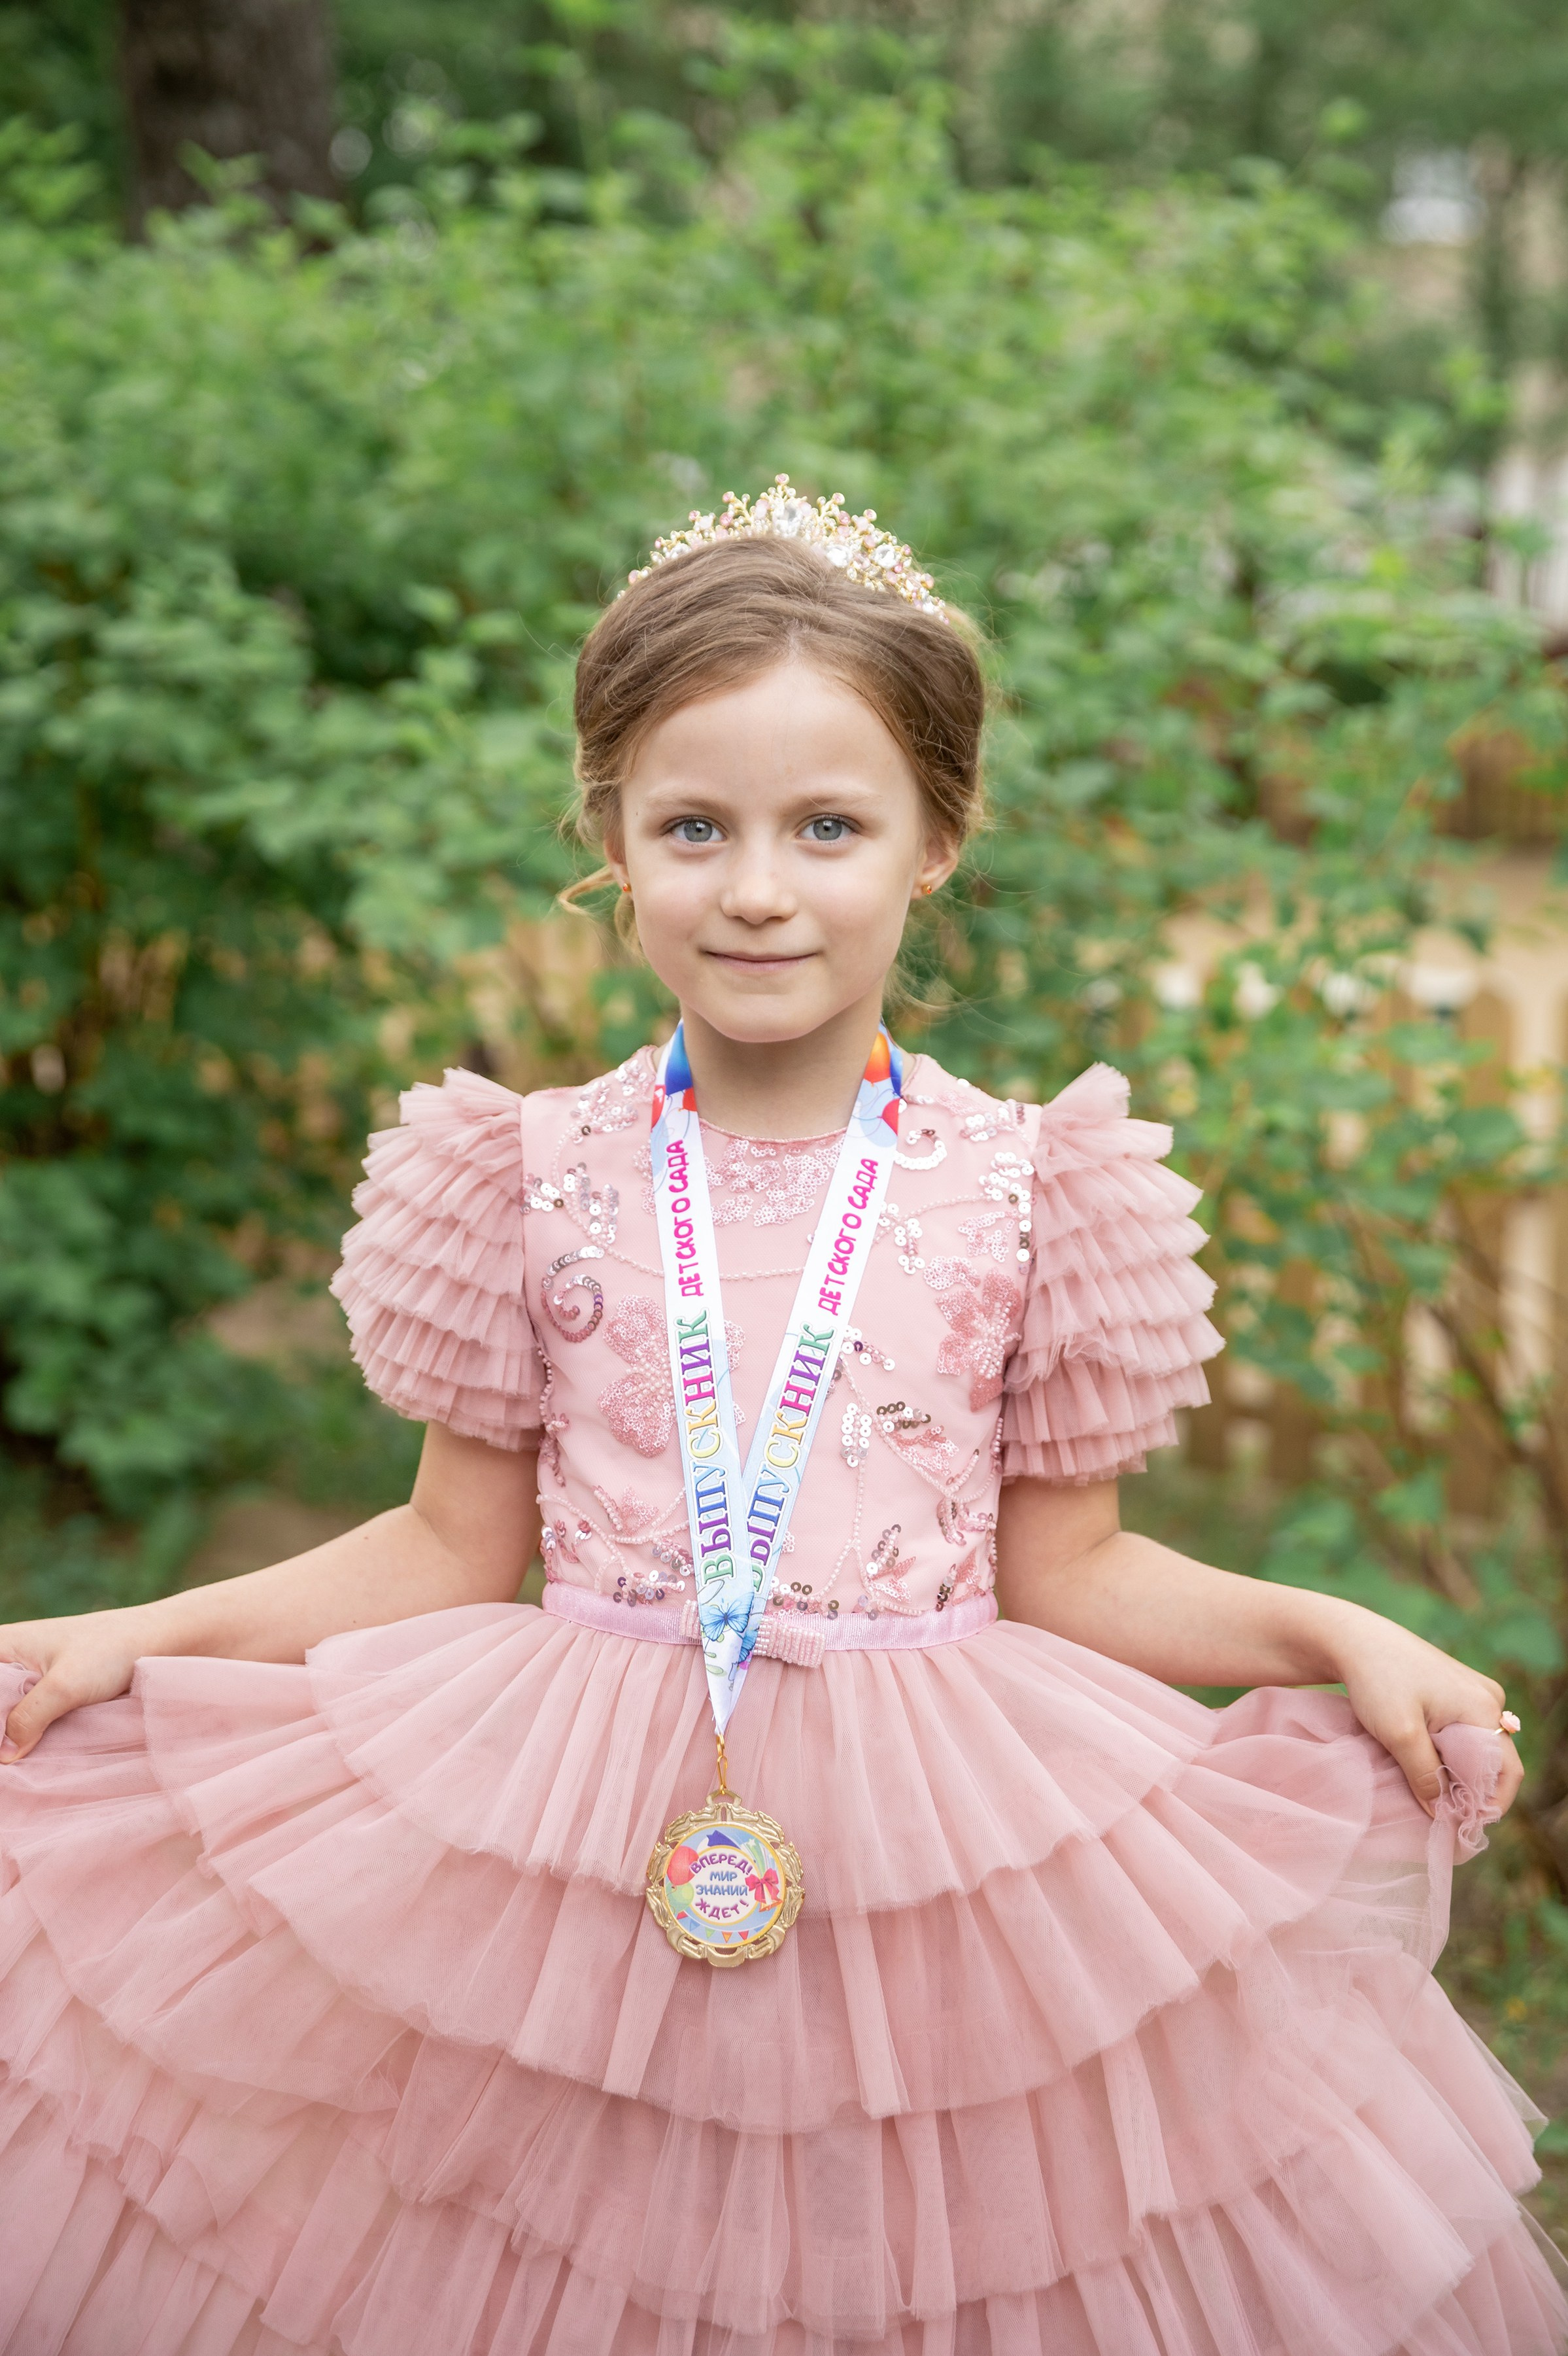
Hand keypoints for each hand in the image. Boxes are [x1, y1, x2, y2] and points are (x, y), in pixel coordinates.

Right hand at [0, 1605, 154, 1762]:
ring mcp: (26, 1681)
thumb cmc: (111, 1651)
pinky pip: (23, 1722)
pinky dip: (26, 1738)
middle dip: (2, 1733)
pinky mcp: (45, 1696)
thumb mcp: (66, 1685)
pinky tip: (30, 1758)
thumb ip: (29, 1717)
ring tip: (21, 1763)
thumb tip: (3, 1756)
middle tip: (13, 1757)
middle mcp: (8, 1660)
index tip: (4, 1746)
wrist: (157, 1642)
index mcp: (1, 1646)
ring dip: (11, 1738)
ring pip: (6, 1718)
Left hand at [1333, 1613, 1522, 1817]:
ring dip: (1458, 1772)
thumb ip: (1424, 1776)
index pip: (1507, 1770)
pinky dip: (1448, 1753)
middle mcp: (1487, 1698)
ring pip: (1477, 1748)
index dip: (1489, 1804)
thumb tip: (1441, 1814)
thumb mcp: (1400, 1734)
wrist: (1352, 1638)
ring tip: (1430, 1792)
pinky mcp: (1454, 1690)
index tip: (1461, 1825)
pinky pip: (1463, 1732)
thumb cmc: (1377, 1679)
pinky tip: (1425, 1764)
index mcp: (1483, 1707)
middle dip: (1471, 1790)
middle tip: (1442, 1815)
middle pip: (1494, 1761)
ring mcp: (1472, 1691)